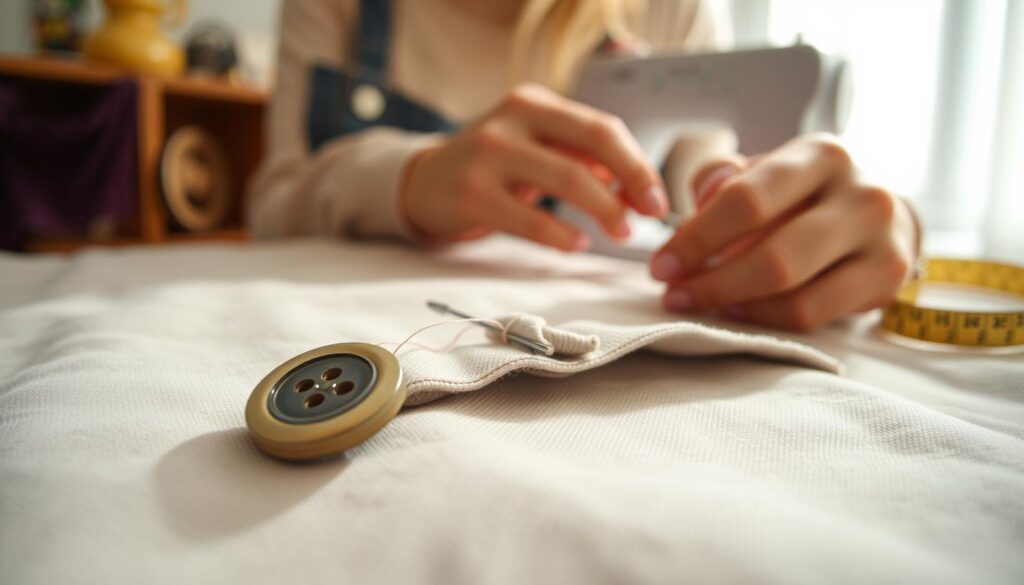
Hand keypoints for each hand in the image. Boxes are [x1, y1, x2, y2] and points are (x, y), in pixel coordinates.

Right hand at [401, 84, 668, 250]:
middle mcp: (513, 119)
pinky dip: (561, 235)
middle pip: (593, 145)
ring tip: (619, 233)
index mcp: (535, 104)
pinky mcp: (472, 193)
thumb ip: (581, 159)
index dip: (637, 165)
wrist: (426, 183)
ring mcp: (488, 154)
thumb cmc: (493, 168)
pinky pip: (529, 218)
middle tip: (646, 219)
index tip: (657, 199)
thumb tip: (635, 187)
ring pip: (567, 179)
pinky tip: (577, 244)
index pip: (602, 128)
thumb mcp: (535, 149)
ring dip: (604, 210)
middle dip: (630, 184)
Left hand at [650, 134, 919, 330]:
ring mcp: (882, 241)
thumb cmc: (806, 194)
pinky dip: (764, 318)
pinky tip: (738, 310)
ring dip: (733, 304)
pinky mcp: (886, 281)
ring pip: (793, 291)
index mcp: (821, 156)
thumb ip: (723, 177)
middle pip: (772, 255)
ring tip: (701, 302)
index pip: (746, 200)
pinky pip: (811, 314)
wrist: (884, 215)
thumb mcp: (767, 171)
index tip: (660, 266)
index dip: (695, 239)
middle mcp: (860, 195)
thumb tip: (700, 199)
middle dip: (711, 282)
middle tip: (673, 295)